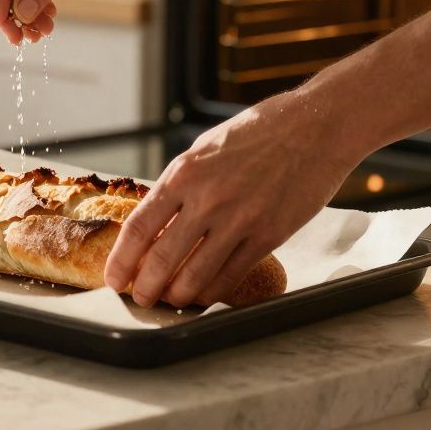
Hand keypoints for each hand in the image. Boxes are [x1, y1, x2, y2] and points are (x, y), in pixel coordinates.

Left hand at [103, 92, 364, 307]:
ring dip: (177, 296)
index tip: (113, 278)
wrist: (316, 127)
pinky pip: (232, 274)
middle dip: (145, 287)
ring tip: (169, 302)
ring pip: (196, 275)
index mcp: (184, 173)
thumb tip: (158, 217)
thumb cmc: (260, 131)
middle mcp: (207, 199)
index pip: (139, 227)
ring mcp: (239, 220)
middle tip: (140, 299)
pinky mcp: (268, 235)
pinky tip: (205, 296)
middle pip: (162, 259)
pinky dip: (214, 291)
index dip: (121, 260)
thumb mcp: (206, 148)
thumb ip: (181, 182)